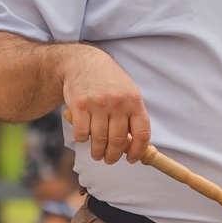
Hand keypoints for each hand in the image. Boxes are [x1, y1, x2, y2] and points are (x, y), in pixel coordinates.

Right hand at [61, 46, 150, 164]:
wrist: (83, 63)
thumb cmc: (109, 82)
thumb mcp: (128, 93)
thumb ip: (131, 116)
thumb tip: (133, 146)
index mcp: (134, 101)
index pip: (141, 133)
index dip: (138, 151)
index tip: (132, 159)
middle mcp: (117, 103)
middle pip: (118, 141)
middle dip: (113, 156)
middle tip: (109, 159)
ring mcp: (98, 104)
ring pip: (99, 140)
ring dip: (97, 152)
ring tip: (97, 154)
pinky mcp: (79, 106)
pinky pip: (82, 133)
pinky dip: (82, 140)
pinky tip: (84, 137)